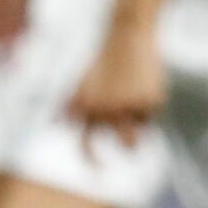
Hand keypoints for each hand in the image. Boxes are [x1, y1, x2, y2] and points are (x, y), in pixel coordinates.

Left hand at [66, 19, 165, 151]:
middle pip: (126, 145)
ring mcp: (129, 107)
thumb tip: (55, 124)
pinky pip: (152, 114)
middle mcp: (106, 111)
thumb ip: (71, 104)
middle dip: (130, 147)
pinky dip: (148, 102)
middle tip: (132, 146)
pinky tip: (143, 82)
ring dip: (141, 126)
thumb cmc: (102, 61)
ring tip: (138, 105)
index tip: (99, 171)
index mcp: (86, 108)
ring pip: (141, 134)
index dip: (92, 160)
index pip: (85, 143)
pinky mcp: (150, 101)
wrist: (124, 36)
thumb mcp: (82, 82)